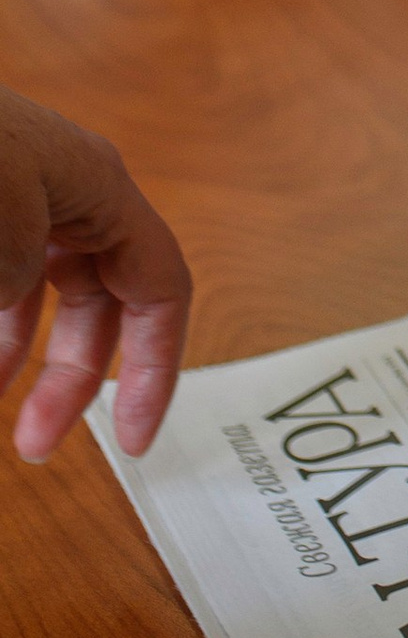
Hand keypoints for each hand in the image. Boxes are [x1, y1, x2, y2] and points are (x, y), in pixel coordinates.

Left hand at [0, 88, 193, 459]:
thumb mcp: (5, 232)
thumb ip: (16, 286)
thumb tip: (5, 316)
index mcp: (100, 192)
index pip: (161, 292)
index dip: (155, 370)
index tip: (132, 441)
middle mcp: (67, 199)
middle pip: (95, 308)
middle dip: (67, 382)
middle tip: (33, 445)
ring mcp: (17, 202)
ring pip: (30, 301)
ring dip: (11, 360)